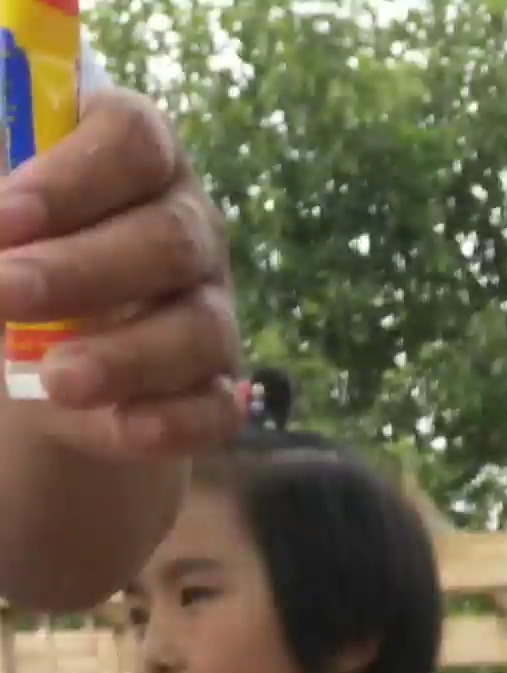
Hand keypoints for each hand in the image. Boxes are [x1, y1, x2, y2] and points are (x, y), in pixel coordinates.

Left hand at [0, 91, 239, 458]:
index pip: (132, 141)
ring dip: (126, 357)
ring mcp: (211, 307)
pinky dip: (175, 421)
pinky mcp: (217, 386)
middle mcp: (189, 224)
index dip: (69, 180)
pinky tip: (123, 429)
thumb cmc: (22, 246)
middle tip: (4, 294)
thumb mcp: (3, 221)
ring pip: (198, 328)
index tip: (1, 220)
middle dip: (79, 272)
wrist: (45, 345)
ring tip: (55, 381)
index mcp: (137, 153)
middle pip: (167, 238)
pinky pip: (216, 408)